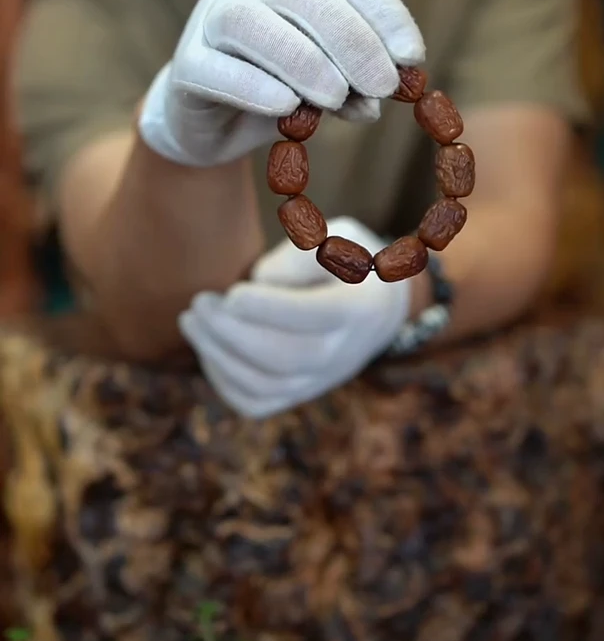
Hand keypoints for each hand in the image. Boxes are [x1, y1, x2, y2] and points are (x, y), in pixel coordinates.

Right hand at [138, 0, 423, 166]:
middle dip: (351, 40)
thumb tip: (379, 101)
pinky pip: (215, 69)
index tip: (412, 57)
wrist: (209, 123)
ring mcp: (210, 20)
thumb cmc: (278, 92)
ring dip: (303, 60)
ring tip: (337, 98)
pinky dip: (254, 87)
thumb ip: (353, 86)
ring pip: (252, 23)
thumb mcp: (327, 88)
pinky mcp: (186, 66)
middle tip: (383, 86)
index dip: (383, 10)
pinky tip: (286, 108)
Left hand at [178, 218, 410, 417]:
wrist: (375, 307)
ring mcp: (321, 379)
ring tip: (191, 321)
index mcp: (359, 308)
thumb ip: (302, 255)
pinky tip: (207, 348)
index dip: (269, 309)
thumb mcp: (338, 237)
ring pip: (266, 385)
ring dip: (219, 356)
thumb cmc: (347, 261)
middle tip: (198, 304)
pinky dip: (224, 381)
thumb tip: (261, 282)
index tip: (232, 293)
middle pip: (285, 358)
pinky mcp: (299, 392)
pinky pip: (256, 402)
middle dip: (232, 333)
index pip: (315, 317)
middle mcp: (344, 353)